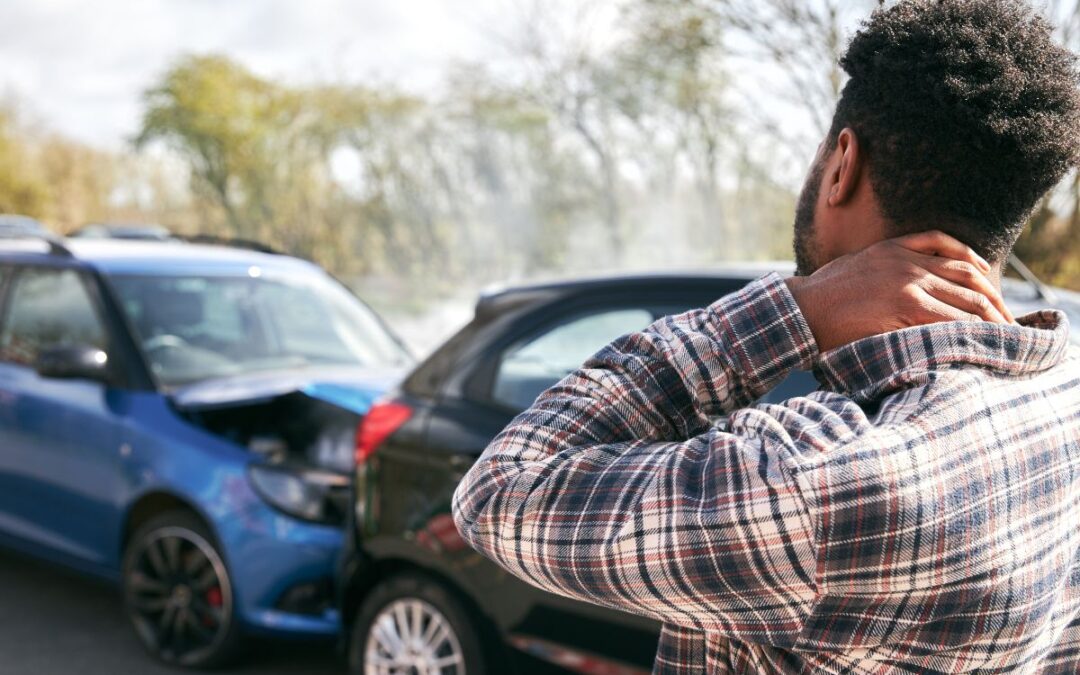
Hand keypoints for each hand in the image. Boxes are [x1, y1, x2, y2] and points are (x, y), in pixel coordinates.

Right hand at [785, 230, 1014, 352]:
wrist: (802, 308)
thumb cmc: (821, 295)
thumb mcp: (855, 266)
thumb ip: (884, 266)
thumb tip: (902, 286)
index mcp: (895, 247)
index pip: (953, 250)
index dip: (978, 270)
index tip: (989, 289)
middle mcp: (907, 261)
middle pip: (968, 275)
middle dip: (992, 299)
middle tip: (1006, 319)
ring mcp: (908, 282)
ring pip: (965, 298)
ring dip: (989, 318)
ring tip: (1002, 334)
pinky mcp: (905, 306)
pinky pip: (949, 317)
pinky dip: (968, 328)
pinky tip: (978, 338)